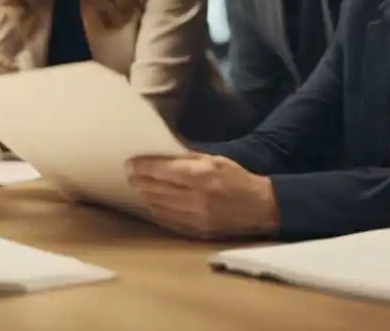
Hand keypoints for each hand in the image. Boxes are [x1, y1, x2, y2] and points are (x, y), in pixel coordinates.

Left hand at [126, 153, 279, 239]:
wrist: (260, 207)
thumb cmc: (237, 178)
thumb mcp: (216, 160)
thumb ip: (189, 159)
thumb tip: (163, 157)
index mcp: (200, 176)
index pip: (161, 171)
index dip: (143, 167)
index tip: (130, 164)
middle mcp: (195, 198)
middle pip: (156, 190)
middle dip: (140, 181)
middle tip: (129, 175)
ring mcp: (195, 218)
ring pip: (158, 207)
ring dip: (146, 196)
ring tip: (139, 188)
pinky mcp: (196, 232)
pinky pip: (168, 222)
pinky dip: (157, 212)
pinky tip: (153, 204)